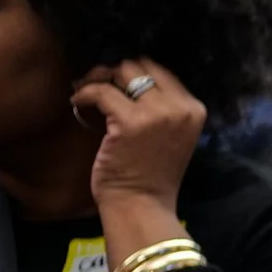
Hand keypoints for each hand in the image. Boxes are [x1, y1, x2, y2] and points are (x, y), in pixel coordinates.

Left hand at [69, 59, 205, 219]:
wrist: (142, 205)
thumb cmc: (152, 174)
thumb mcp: (172, 134)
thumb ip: (163, 106)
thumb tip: (127, 74)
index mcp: (194, 109)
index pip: (161, 71)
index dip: (135, 73)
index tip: (116, 84)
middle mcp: (180, 107)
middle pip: (140, 66)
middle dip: (116, 73)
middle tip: (98, 85)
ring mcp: (157, 113)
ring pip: (121, 72)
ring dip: (98, 78)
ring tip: (85, 90)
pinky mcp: (129, 121)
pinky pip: (100, 91)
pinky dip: (84, 93)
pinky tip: (77, 102)